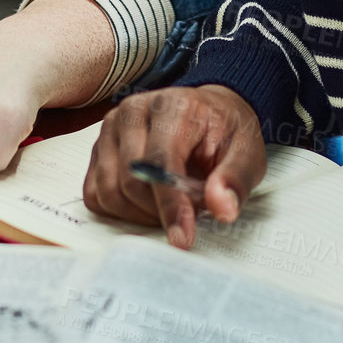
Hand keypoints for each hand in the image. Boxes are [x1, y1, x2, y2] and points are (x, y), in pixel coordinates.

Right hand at [82, 85, 265, 249]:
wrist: (209, 114)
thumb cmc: (224, 133)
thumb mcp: (247, 153)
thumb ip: (235, 180)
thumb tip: (221, 207)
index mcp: (172, 105)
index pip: (159, 161)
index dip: (170, 204)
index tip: (183, 237)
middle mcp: (133, 111)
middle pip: (130, 181)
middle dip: (160, 210)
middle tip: (189, 211)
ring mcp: (110, 129)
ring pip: (109, 191)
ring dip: (140, 213)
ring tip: (171, 204)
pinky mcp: (99, 149)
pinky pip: (95, 194)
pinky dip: (120, 210)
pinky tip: (148, 203)